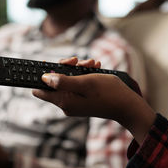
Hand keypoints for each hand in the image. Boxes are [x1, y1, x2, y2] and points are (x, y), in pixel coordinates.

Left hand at [32, 58, 155, 142]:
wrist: (127, 106)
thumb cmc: (108, 94)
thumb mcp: (85, 83)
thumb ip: (62, 81)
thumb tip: (43, 78)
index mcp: (64, 101)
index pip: (40, 90)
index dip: (41, 75)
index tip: (47, 63)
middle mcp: (66, 104)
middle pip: (55, 82)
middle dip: (65, 68)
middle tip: (77, 61)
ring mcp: (74, 102)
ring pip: (68, 80)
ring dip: (78, 69)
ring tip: (92, 64)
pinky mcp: (82, 100)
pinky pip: (77, 84)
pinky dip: (84, 74)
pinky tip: (95, 68)